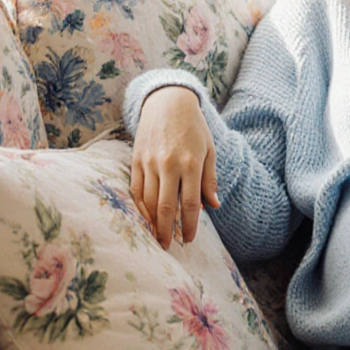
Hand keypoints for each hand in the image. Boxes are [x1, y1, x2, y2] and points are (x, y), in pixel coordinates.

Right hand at [130, 86, 220, 249]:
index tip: (190, 239)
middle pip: (167, 207)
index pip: (191, 203)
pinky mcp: (135, 160)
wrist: (167, 102)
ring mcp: (149, 162)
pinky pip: (136, 189)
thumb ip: (210, 179)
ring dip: (153, 223)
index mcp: (191, 163)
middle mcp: (169, 165)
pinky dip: (140, 207)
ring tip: (157, 237)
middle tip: (169, 247)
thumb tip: (214, 205)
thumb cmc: (194, 127)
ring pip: (149, 201)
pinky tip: (145, 218)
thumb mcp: (209, 150)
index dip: (190, 225)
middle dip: (168, 231)